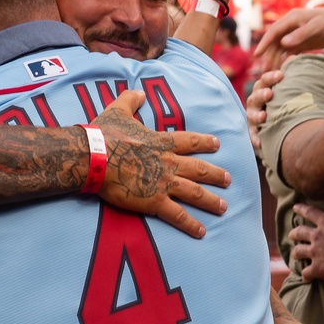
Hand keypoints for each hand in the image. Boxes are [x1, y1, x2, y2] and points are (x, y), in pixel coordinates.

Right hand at [93, 90, 229, 238]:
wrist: (94, 157)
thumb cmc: (103, 134)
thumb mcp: (118, 110)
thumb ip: (131, 100)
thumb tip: (140, 92)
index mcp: (161, 141)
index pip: (189, 141)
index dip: (205, 142)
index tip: (217, 144)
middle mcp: (168, 162)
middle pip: (199, 169)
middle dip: (216, 175)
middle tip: (228, 180)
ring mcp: (163, 183)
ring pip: (195, 193)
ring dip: (211, 201)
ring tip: (223, 207)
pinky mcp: (154, 201)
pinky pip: (177, 215)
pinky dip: (190, 224)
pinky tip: (202, 232)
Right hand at [246, 69, 282, 148]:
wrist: (287, 122)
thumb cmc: (288, 99)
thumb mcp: (290, 86)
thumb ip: (290, 73)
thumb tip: (293, 57)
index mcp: (264, 88)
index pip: (265, 80)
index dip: (271, 77)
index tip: (281, 75)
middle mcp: (256, 102)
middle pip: (255, 96)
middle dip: (262, 94)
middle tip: (270, 94)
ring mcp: (254, 116)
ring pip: (251, 115)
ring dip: (257, 115)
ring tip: (264, 116)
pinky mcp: (254, 131)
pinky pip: (253, 135)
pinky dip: (255, 138)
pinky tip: (260, 143)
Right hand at [253, 7, 323, 71]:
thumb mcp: (317, 27)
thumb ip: (300, 35)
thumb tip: (283, 43)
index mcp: (291, 19)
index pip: (273, 32)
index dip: (264, 43)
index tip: (256, 55)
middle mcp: (290, 26)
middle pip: (274, 42)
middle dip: (268, 56)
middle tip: (264, 70)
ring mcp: (295, 35)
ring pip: (280, 48)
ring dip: (274, 59)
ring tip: (271, 73)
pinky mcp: (301, 43)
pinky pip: (288, 52)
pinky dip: (283, 60)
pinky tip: (281, 70)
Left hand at [289, 189, 323, 281]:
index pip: (310, 213)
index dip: (302, 209)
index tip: (295, 207)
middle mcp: (316, 237)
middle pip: (299, 232)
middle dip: (294, 233)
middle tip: (292, 234)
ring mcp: (314, 253)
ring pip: (299, 251)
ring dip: (297, 252)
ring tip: (296, 254)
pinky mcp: (316, 268)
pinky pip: (306, 272)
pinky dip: (306, 274)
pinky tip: (305, 276)